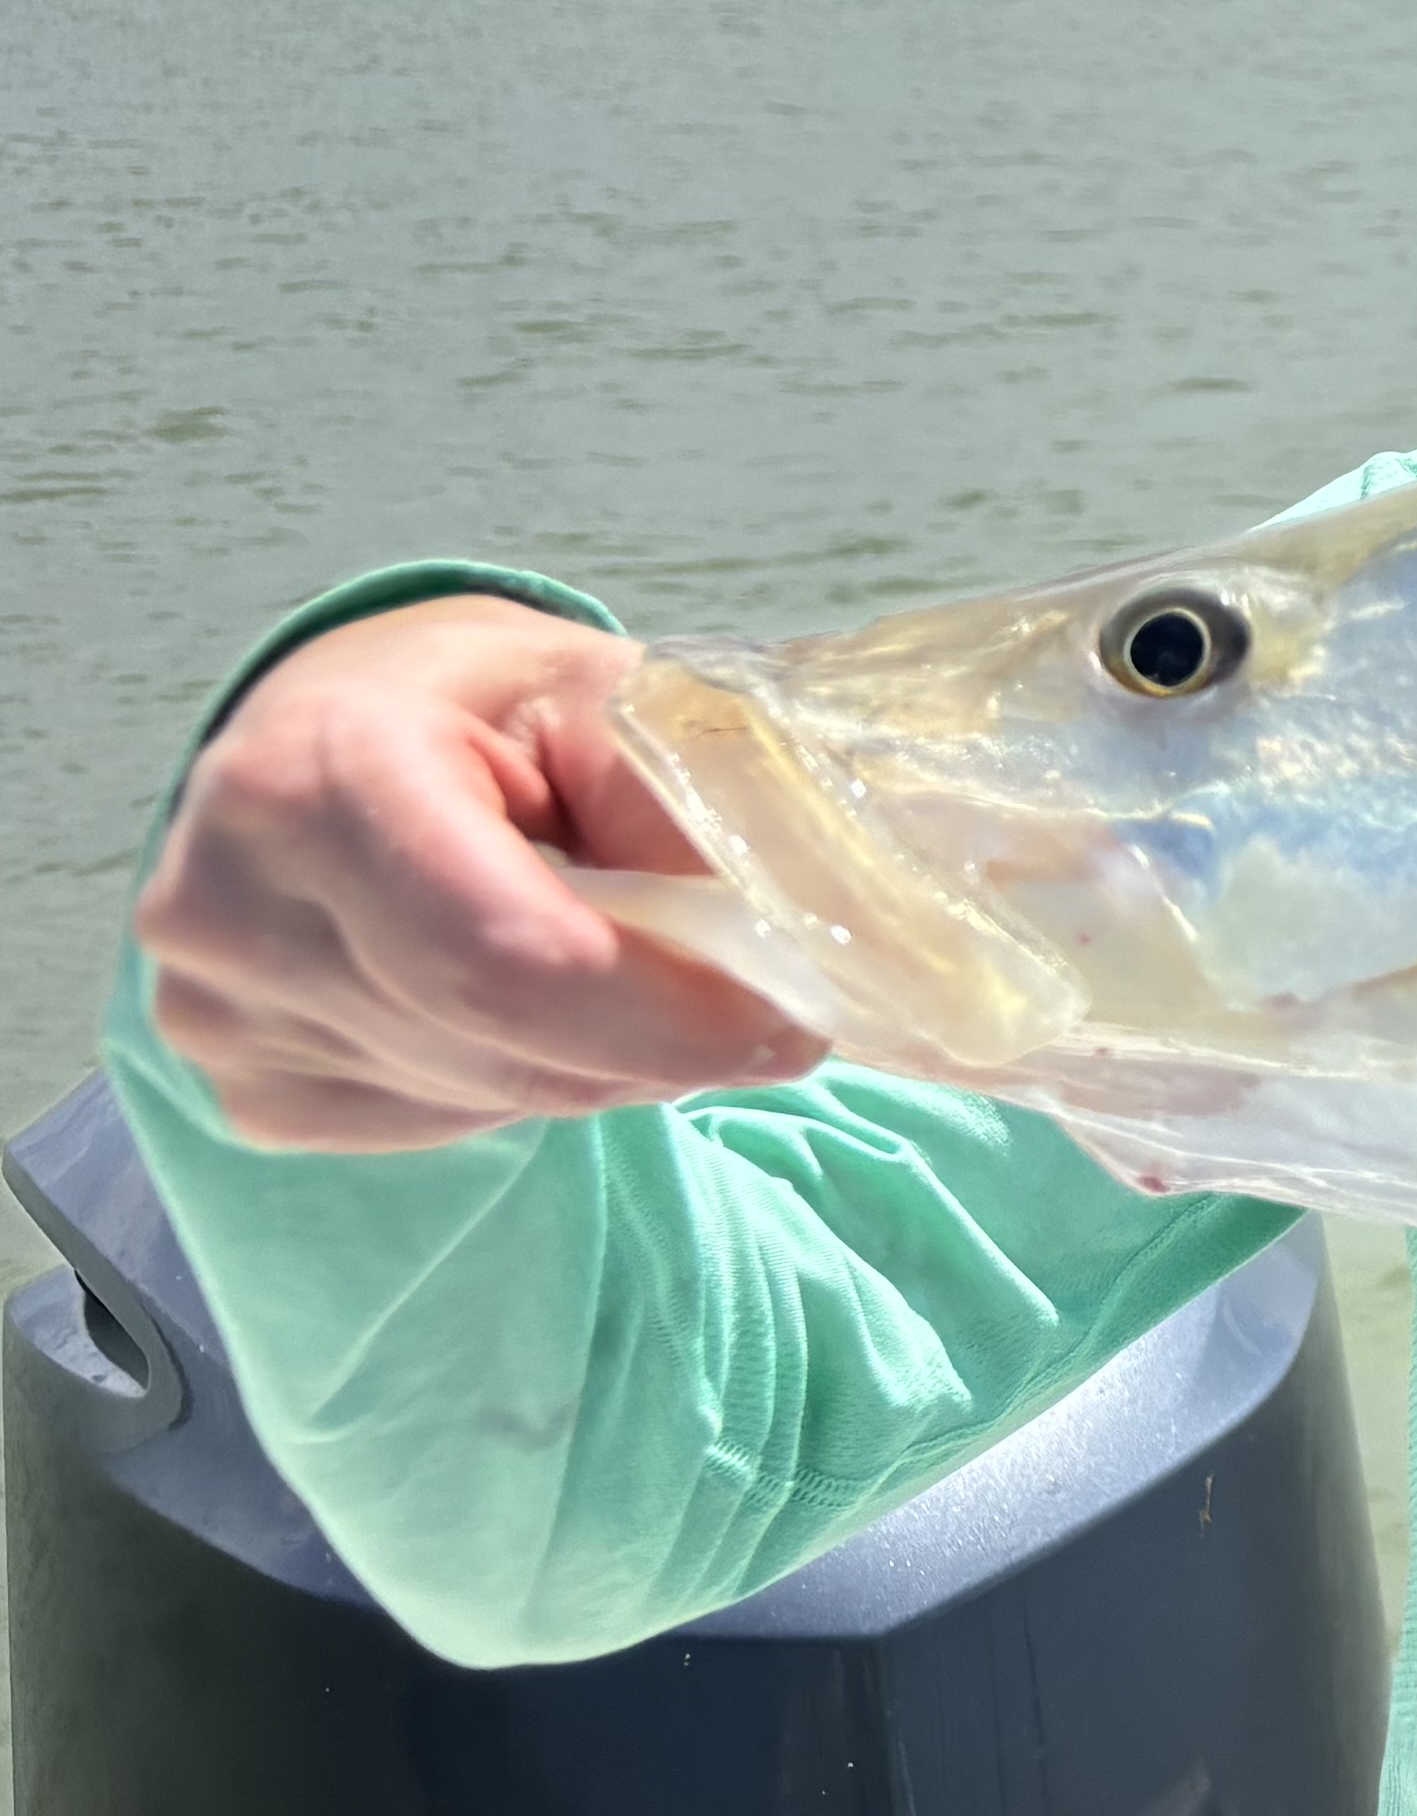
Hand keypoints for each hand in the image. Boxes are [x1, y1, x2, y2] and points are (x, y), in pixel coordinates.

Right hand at [132, 599, 825, 1149]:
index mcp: (318, 772)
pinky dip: (532, 1077)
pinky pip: (444, 1121)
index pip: (508, 957)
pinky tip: (538, 1001)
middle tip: (766, 1014)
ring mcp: (220, 1011)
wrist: (330, 726)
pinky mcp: (248, 1085)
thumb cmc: (484, 700)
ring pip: (490, 1095)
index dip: (669, 1015)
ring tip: (645, 979)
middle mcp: (234, 903)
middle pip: (505, 1044)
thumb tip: (793, 932)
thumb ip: (688, 795)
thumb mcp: (602, 694)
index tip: (797, 1027)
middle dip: (664, 1042)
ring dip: (609, 1061)